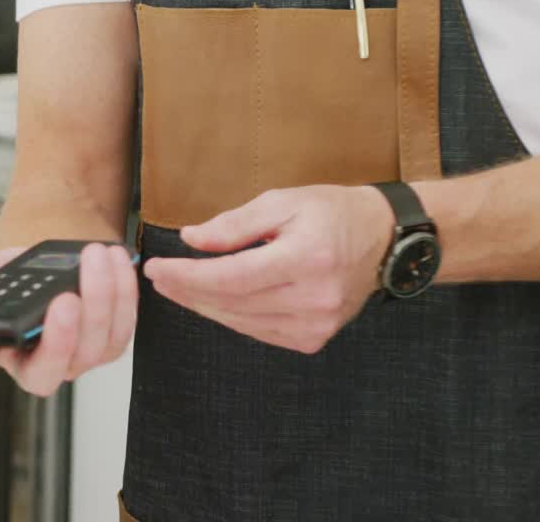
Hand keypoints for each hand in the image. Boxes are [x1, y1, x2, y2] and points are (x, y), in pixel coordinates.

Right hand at [0, 243, 137, 396]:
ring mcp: (77, 358)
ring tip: (93, 257)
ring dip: (99, 300)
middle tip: (63, 300)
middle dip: (59, 338)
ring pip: (92, 347)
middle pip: (48, 370)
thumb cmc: (20, 278)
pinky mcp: (109, 344)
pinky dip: (122, 293)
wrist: (56, 263)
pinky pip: (121, 327)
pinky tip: (114, 261)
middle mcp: (37, 363)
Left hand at [144, 185, 393, 354]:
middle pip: (232, 302)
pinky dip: (231, 316)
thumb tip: (190, 241)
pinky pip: (258, 331)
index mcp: (307, 258)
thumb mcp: (282, 202)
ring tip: (177, 288)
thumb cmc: (331, 213)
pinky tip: (212, 301)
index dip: (187, 276)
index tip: (157, 268)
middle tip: (158, 278)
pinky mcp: (314, 338)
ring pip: (241, 321)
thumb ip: (234, 224)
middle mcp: (314, 298)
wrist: (382, 239)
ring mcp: (317, 324)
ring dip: (204, 306)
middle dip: (188, 291)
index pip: (231, 277)